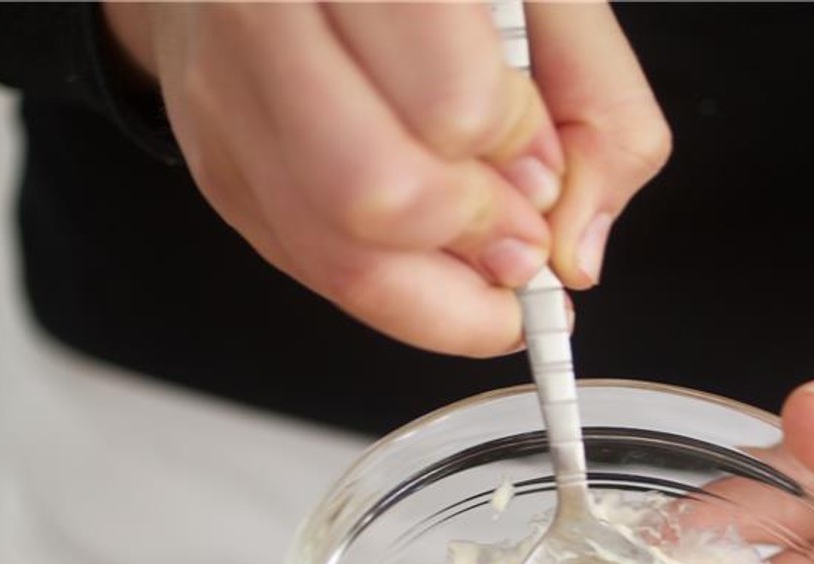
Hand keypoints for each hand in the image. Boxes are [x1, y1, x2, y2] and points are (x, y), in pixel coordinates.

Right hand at [102, 2, 669, 355]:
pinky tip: (427, 249)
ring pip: (331, 252)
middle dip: (473, 237)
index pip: (451, 104)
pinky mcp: (212, 157)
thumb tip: (576, 246)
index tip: (547, 172)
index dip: (519, 162)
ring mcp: (222, 93)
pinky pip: (302, 263)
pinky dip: (386, 283)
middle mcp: (266, 16)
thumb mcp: (548, 1)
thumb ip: (600, 109)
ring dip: (434, 285)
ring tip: (482, 254)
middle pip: (376, 195)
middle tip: (518, 235)